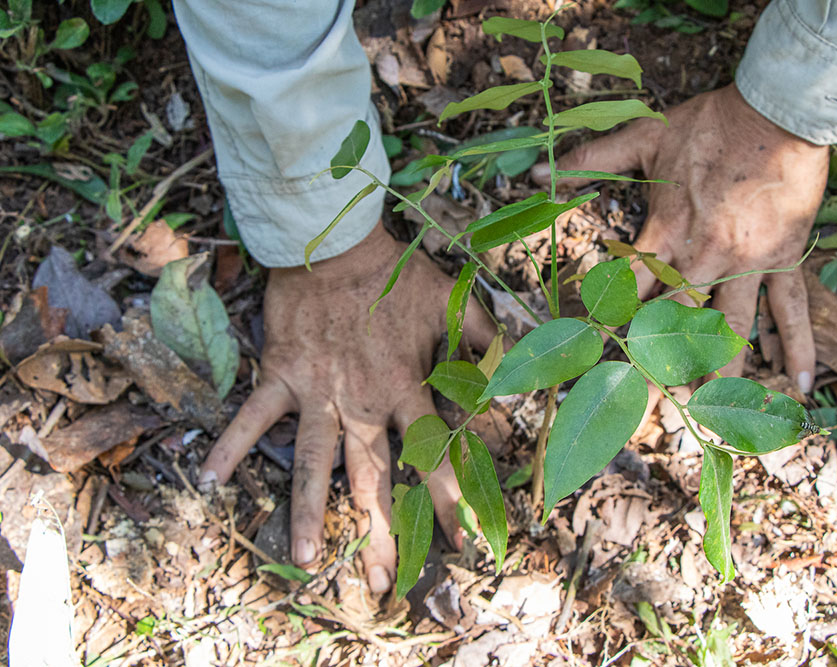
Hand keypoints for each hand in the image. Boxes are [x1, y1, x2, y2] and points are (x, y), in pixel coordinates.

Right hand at [199, 224, 493, 593]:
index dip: (448, 498)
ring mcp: (317, 392)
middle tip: (380, 582)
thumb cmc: (397, 275)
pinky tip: (207, 479)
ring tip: (306, 560)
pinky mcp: (281, 375)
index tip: (459, 542)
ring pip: (315, 461)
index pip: (431, 452)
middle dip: (380, 531)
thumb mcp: (452, 303)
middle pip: (372, 477)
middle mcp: (361, 400)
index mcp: (403, 386)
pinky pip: (253, 415)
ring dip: (310, 511)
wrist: (336, 244)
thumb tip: (516, 379)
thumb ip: (487, 341)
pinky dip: (231, 444)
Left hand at [535, 84, 827, 390]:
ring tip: (707, 411)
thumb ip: (590, 159)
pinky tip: (798, 385)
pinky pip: (789, 310)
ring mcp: (746, 264)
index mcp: (665, 234)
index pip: (625, 288)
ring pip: (730, 330)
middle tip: (641, 407)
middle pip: (673, 324)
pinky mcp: (782, 260)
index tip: (589, 353)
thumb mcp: (643, 137)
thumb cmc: (709, 125)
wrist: (777, 113)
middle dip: (656, 365)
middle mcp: (703, 259)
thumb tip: (537, 173)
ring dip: (718, 372)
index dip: (604, 320)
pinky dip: (797, 347)